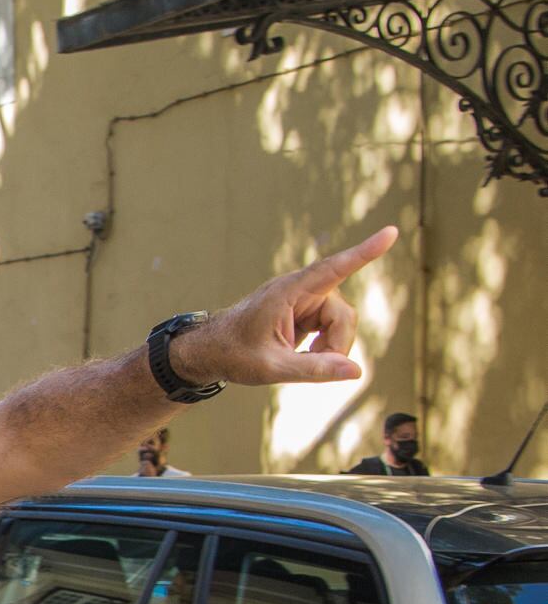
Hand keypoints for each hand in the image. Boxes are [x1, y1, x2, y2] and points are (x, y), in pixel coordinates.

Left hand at [172, 226, 396, 387]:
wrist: (212, 351)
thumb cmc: (235, 354)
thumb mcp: (272, 368)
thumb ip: (313, 369)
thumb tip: (357, 371)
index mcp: (288, 292)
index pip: (333, 269)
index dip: (365, 253)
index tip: (391, 232)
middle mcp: (300, 290)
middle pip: (344, 314)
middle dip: (337, 344)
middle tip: (314, 365)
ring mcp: (305, 299)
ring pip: (341, 323)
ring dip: (331, 347)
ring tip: (302, 360)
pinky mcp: (307, 310)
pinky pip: (333, 328)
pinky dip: (325, 346)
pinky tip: (304, 354)